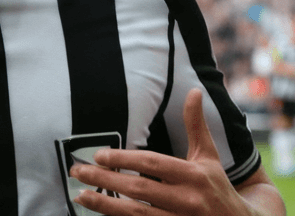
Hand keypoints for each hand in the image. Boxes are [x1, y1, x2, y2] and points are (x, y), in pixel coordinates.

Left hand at [69, 88, 254, 214]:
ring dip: (105, 206)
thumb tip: (194, 91)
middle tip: (76, 171)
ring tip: (80, 195)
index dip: (124, 159)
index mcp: (194, 176)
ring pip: (136, 215)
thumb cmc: (217, 187)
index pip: (152, 165)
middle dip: (105, 181)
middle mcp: (187, 201)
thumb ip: (196, 126)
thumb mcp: (209, 156)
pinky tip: (98, 213)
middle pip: (138, 191)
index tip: (98, 155)